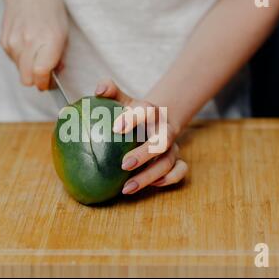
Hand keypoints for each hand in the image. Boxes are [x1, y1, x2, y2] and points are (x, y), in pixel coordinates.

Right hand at [0, 0, 67, 89]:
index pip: (40, 73)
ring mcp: (14, 41)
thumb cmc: (50, 10)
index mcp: (49, 39)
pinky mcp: (4, 41)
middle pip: (27, 78)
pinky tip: (26, 45)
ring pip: (20, 72)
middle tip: (44, 75)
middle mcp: (30, 41)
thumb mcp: (64, 32)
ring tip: (36, 54)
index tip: (48, 84)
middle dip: (36, 81)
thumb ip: (59, 57)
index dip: (45, 84)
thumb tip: (54, 76)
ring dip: (28, 69)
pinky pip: (13, 61)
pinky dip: (20, 59)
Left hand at [95, 79, 187, 194]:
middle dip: (145, 154)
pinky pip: (180, 171)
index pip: (146, 110)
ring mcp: (172, 146)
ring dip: (149, 176)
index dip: (133, 118)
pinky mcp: (176, 159)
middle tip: (124, 164)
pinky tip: (150, 186)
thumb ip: (108, 90)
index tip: (116, 128)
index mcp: (151, 112)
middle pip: (162, 141)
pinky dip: (168, 179)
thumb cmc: (129, 112)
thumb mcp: (120, 99)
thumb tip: (98, 90)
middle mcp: (165, 129)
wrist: (153, 121)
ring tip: (126, 188)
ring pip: (168, 162)